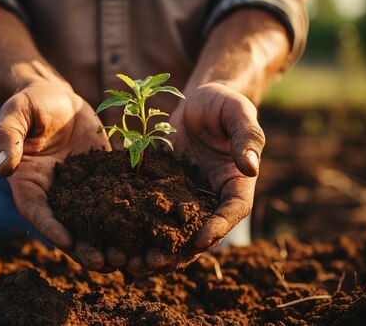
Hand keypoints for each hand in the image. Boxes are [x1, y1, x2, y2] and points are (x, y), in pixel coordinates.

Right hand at [0, 73, 114, 271]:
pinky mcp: (102, 176)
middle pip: (67, 225)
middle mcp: (54, 191)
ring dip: (108, 239)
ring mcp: (80, 186)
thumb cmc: (30, 103)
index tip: (67, 242)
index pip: (37, 212)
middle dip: (83, 247)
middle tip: (103, 263)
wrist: (57, 95)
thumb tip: (4, 168)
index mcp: (28, 182)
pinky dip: (127, 213)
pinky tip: (146, 226)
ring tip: (127, 257)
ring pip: (93, 219)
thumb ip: (7, 138)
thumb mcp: (15, 114)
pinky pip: (114, 195)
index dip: (50, 228)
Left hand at [125, 82, 264, 274]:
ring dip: (154, 249)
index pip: (232, 211)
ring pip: (172, 231)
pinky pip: (150, 214)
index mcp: (235, 184)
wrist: (196, 101)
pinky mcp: (161, 192)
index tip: (200, 239)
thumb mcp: (237, 112)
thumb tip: (250, 167)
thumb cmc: (223, 103)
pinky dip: (136, 230)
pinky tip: (116, 243)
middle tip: (154, 263)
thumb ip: (246, 136)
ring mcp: (185, 198)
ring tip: (131, 264)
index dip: (218, 227)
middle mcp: (211, 197)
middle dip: (178, 251)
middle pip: (199, 232)